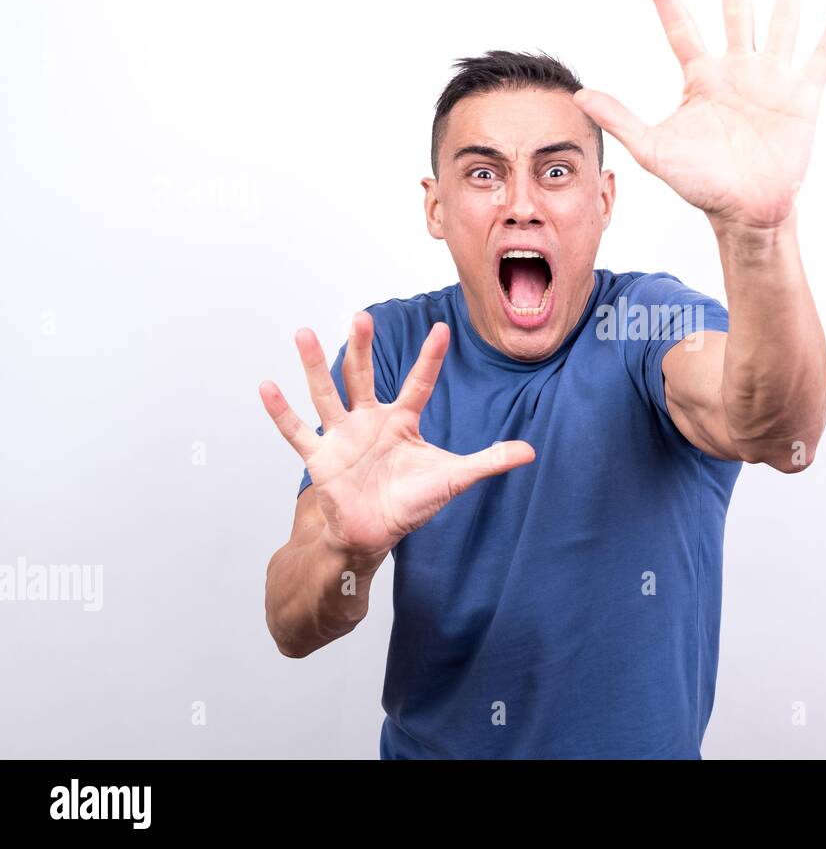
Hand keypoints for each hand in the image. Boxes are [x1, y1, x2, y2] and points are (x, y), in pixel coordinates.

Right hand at [258, 315, 534, 562]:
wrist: (374, 535)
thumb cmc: (411, 504)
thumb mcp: (454, 478)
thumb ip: (489, 461)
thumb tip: (531, 451)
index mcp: (401, 422)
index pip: (419, 383)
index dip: (430, 358)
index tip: (443, 328)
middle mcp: (368, 421)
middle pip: (364, 376)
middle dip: (362, 347)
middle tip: (361, 316)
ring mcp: (341, 437)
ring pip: (326, 393)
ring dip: (315, 365)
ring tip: (304, 333)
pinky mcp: (319, 459)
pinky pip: (295, 432)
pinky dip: (280, 412)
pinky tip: (267, 386)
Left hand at [572, 0, 825, 231]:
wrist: (746, 211)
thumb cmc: (702, 185)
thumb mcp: (655, 151)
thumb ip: (622, 119)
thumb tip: (581, 95)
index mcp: (701, 79)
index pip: (680, 26)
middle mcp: (737, 71)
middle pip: (735, 8)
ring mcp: (772, 81)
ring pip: (781, 21)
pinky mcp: (802, 97)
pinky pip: (821, 55)